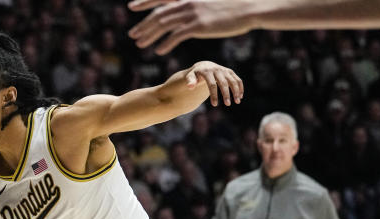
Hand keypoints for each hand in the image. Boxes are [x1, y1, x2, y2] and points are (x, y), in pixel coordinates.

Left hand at [128, 0, 257, 54]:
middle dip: (143, 24)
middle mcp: (188, 2)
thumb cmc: (230, 6)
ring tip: (139, 44)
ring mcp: (192, 13)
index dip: (145, 1)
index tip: (131, 6)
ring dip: (149, 35)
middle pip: (158, 13)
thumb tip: (186, 13)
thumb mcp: (209, 2)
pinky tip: (158, 51)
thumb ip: (194, 7)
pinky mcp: (198, 26)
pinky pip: (176, 36)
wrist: (248, 8)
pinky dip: (165, 43)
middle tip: (132, 34)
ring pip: (164, 25)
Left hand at [185, 61, 243, 106]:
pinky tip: (240, 96)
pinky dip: (240, 87)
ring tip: (237, 102)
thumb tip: (190, 87)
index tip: (214, 105)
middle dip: (226, 94)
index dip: (214, 95)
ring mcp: (225, 70)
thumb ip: (190, 81)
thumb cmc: (196, 75)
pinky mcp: (230, 72)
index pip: (212, 84)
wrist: (204, 66)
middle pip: (223, 83)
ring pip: (233, 81)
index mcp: (207, 72)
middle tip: (228, 104)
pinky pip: (237, 79)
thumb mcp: (190, 76)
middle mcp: (217, 70)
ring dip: (236, 91)